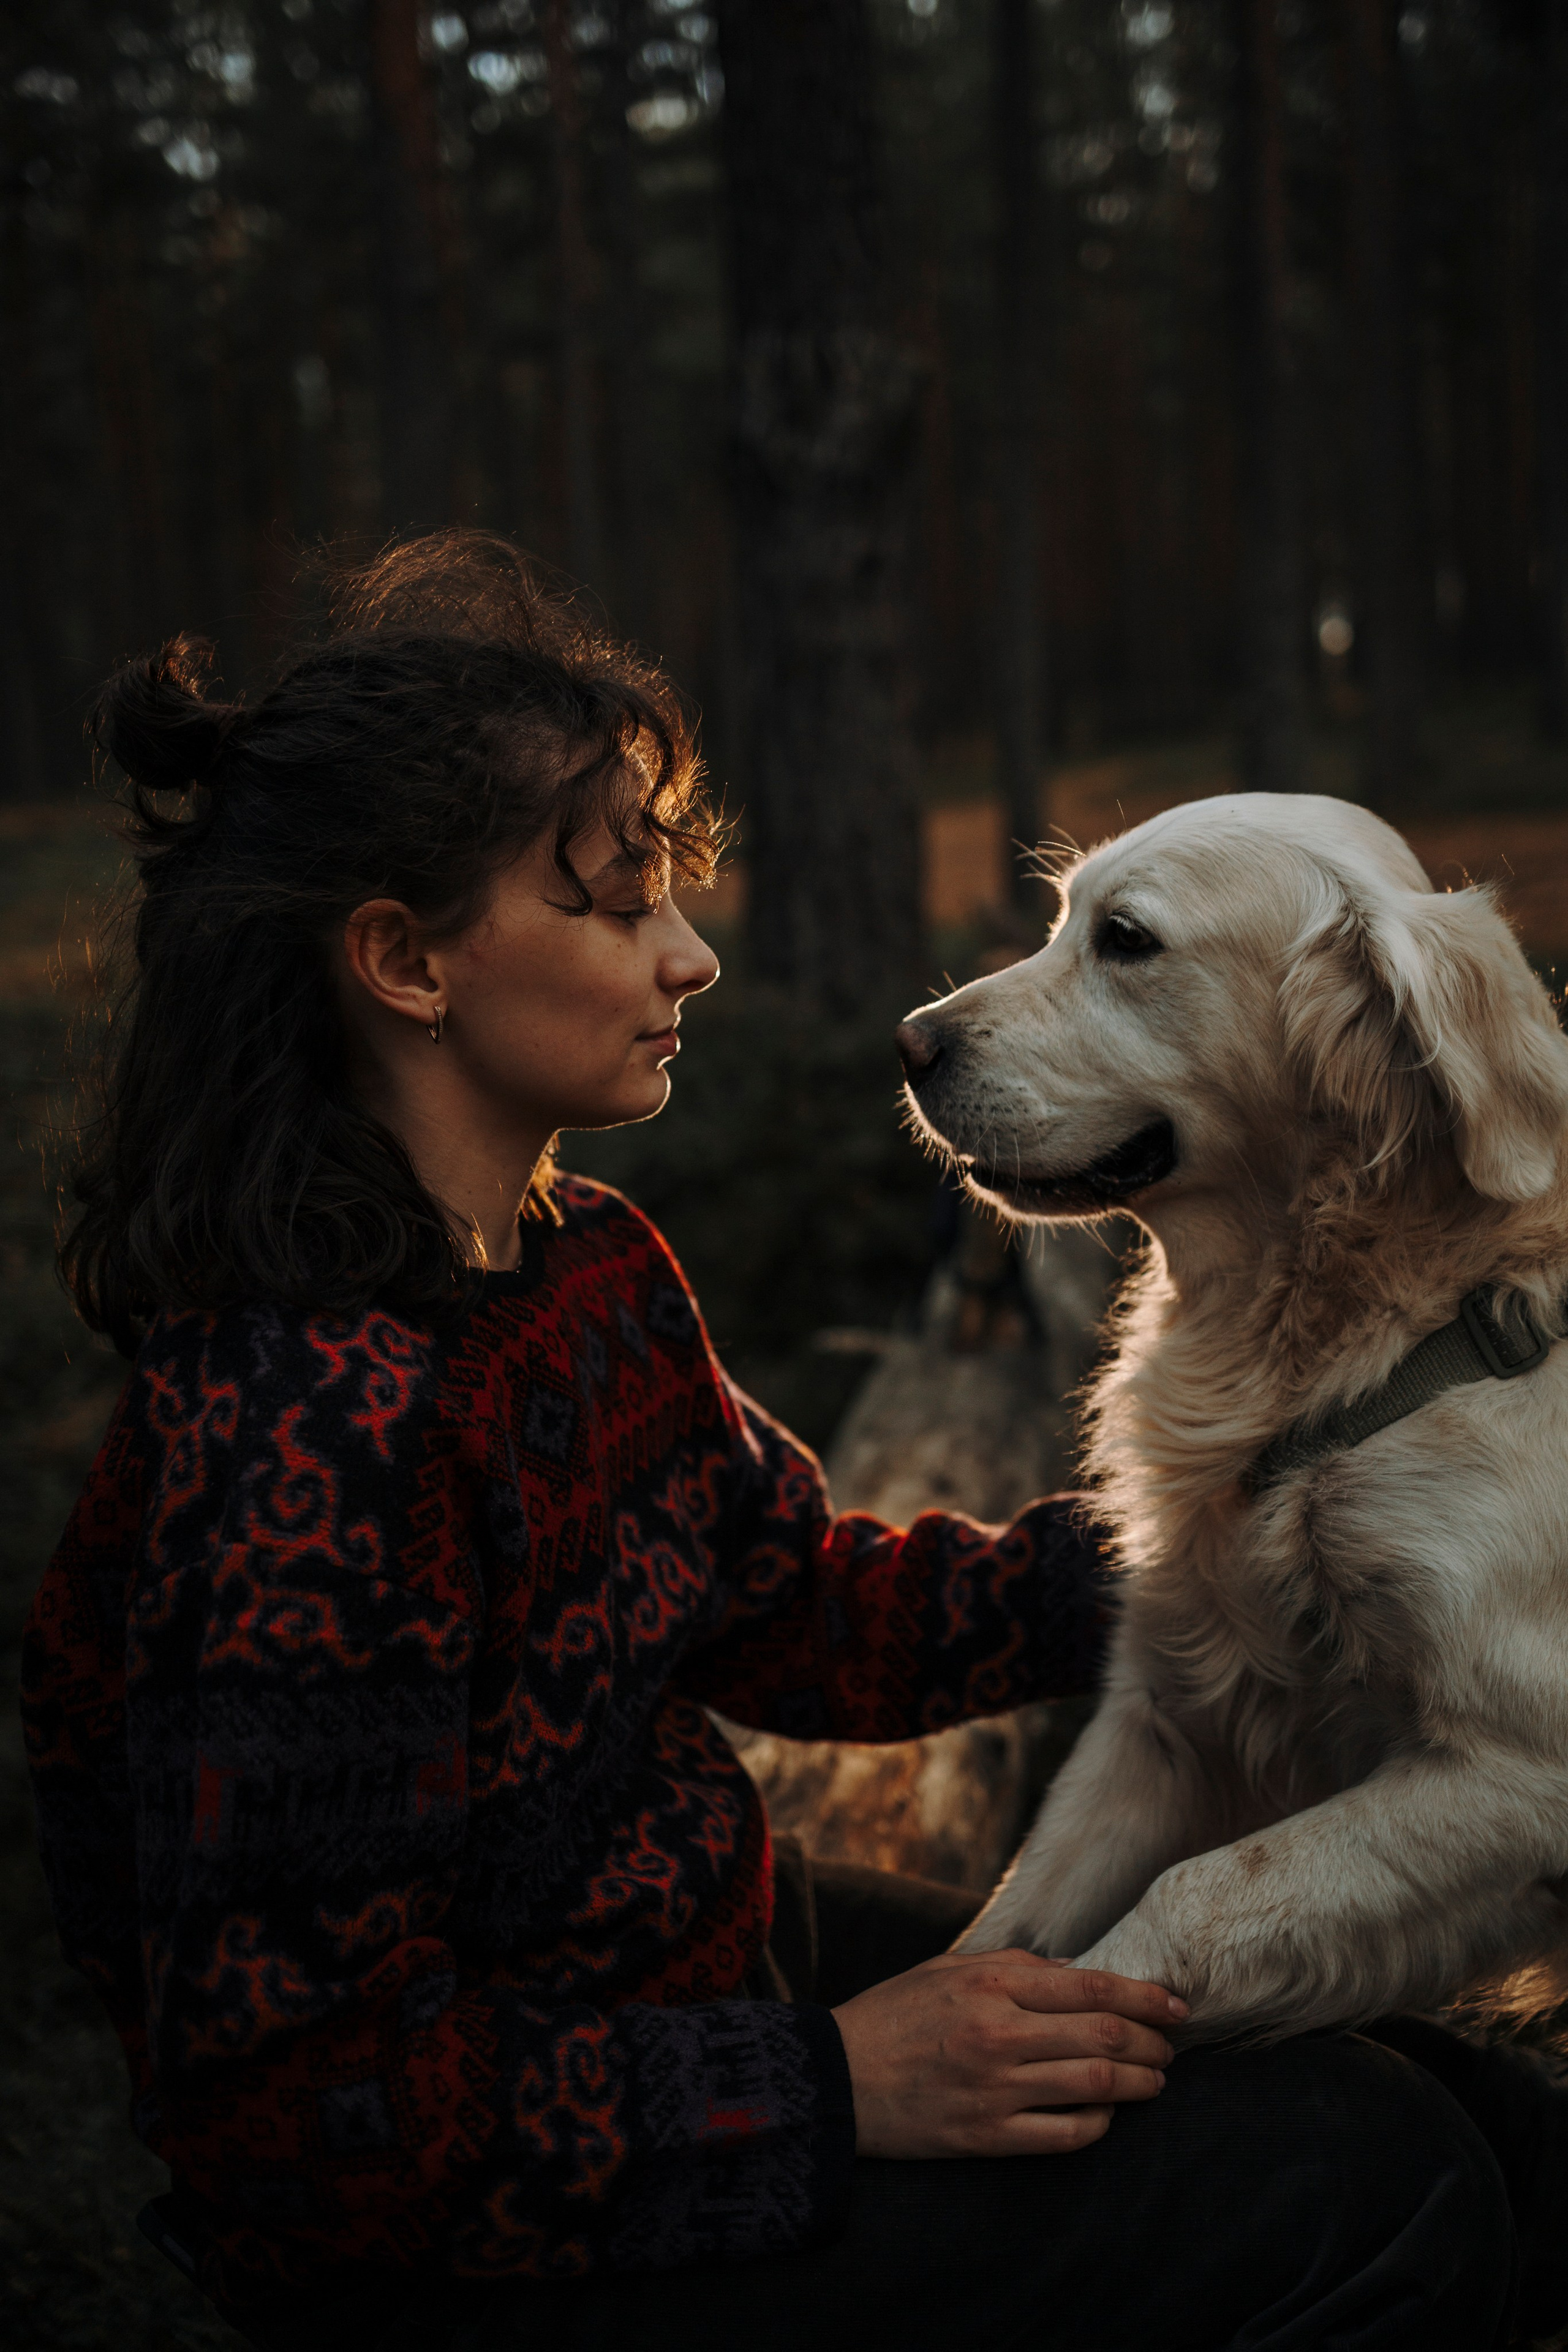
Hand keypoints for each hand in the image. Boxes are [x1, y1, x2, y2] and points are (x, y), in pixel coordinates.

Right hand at [831, 1950, 1186, 2158]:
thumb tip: (1075, 1971)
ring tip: (1155, 2082)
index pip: (1091, 1988)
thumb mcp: (947, 1969)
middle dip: (1153, 2042)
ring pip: (1095, 2085)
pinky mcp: (987, 2136)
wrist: (836, 2078)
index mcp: (991, 1986)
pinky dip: (1099, 2123)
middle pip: (1105, 2036)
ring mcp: (995, 2090)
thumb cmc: (893, 2014)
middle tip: (1172, 2047)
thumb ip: (1013, 1965)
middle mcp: (999, 2035)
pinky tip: (1107, 2114)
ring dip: (1139, 2084)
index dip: (1145, 1997)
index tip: (1174, 2006)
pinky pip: (1065, 2135)